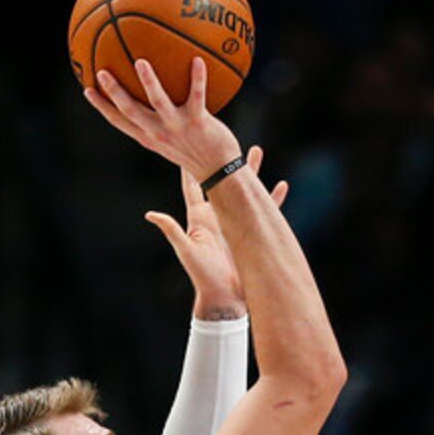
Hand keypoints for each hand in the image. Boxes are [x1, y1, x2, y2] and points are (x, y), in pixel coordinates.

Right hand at [84, 56, 241, 183]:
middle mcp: (160, 132)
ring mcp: (179, 127)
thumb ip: (158, 121)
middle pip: (131, 111)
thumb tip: (149, 97)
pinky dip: (198, 78)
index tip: (87, 89)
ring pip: (159, 103)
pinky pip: (197, 96)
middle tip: (101, 72)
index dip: (102, 107)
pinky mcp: (199, 123)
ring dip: (149, 83)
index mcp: (150, 137)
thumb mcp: (171, 140)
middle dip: (114, 93)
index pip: (120, 122)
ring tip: (141, 62)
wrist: (222, 172)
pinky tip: (198, 59)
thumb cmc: (196, 152)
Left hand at [145, 147, 288, 315]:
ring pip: (244, 189)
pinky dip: (273, 199)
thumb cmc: (202, 278)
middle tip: (225, 137)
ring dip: (250, 171)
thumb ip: (172, 231)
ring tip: (256, 150)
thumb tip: (151, 215)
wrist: (223, 298)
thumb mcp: (187, 252)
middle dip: (223, 158)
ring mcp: (235, 223)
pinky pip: (265, 212)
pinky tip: (282, 185)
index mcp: (200, 217)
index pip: (193, 185)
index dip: (190, 165)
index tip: (187, 141)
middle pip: (220, 179)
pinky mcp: (251, 233)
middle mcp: (218, 215)